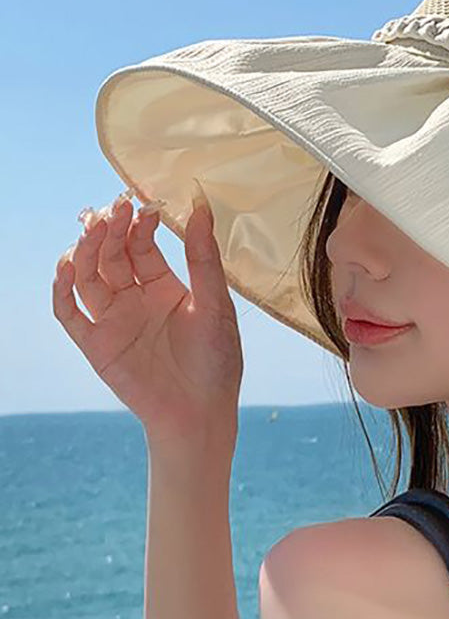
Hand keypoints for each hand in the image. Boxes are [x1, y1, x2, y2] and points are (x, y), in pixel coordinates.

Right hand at [52, 186, 242, 446]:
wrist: (200, 413)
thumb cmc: (217, 361)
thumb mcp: (216, 305)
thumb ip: (204, 259)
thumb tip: (200, 209)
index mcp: (163, 285)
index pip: (141, 244)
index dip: (139, 224)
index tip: (143, 205)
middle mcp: (134, 298)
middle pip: (110, 254)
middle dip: (109, 230)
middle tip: (112, 208)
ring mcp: (112, 319)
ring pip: (87, 276)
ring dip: (85, 250)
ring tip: (92, 228)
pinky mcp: (95, 344)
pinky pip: (69, 312)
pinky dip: (62, 288)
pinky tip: (67, 265)